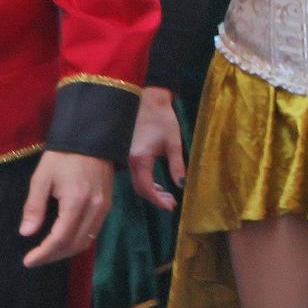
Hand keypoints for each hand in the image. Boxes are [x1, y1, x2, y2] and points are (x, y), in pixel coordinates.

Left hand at [20, 152, 114, 267]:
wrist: (92, 139)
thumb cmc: (62, 157)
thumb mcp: (41, 178)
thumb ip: (34, 206)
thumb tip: (27, 233)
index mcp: (76, 201)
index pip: (61, 238)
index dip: (44, 253)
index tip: (28, 261)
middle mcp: (94, 208)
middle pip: (75, 244)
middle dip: (54, 256)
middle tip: (35, 259)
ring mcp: (104, 208)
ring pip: (87, 241)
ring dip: (66, 251)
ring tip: (48, 253)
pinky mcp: (107, 205)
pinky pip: (93, 231)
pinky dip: (78, 241)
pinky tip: (64, 240)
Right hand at [128, 86, 184, 210]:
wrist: (148, 100)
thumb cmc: (162, 119)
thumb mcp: (173, 143)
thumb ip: (177, 166)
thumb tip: (181, 185)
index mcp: (140, 159)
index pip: (146, 188)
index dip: (158, 200)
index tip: (171, 206)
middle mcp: (129, 160)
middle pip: (140, 188)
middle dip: (155, 198)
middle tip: (172, 203)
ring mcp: (126, 157)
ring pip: (137, 182)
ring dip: (151, 191)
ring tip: (168, 195)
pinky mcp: (127, 153)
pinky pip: (135, 174)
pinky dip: (146, 182)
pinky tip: (158, 184)